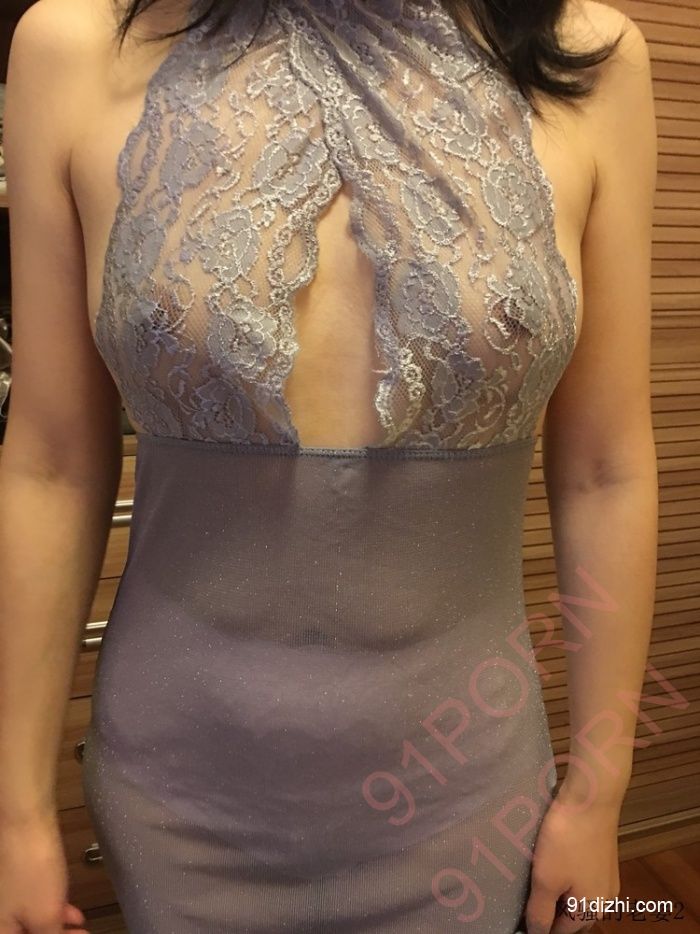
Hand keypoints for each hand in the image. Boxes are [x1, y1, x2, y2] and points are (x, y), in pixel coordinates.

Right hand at [0, 810, 88, 933]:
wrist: (24, 822)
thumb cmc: (32, 873)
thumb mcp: (45, 915)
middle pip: (24, 933)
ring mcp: (4, 897)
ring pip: (28, 921)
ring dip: (54, 925)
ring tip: (78, 926)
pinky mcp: (12, 879)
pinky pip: (29, 905)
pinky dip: (49, 910)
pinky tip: (70, 910)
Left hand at [524, 785, 621, 932]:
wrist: (592, 797)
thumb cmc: (566, 840)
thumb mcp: (546, 880)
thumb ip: (540, 912)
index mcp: (591, 910)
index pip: (560, 933)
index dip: (537, 927)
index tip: (518, 914)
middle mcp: (604, 899)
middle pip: (571, 916)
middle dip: (549, 911)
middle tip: (524, 898)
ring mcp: (606, 877)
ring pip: (575, 896)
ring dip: (556, 893)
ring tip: (532, 880)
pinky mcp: (602, 857)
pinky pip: (581, 877)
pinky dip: (564, 877)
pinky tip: (550, 862)